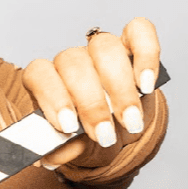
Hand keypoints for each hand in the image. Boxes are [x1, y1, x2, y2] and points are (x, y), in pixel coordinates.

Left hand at [22, 18, 160, 167]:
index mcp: (46, 80)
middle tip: (104, 135)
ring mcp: (100, 49)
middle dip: (92, 104)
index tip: (68, 126)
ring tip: (130, 122)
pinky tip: (146, 84)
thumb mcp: (72, 149)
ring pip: (105, 48)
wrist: (115, 132)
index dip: (53, 97)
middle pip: (74, 64)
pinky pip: (139, 31)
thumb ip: (62, 150)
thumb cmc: (87, 137)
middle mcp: (71, 59)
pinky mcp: (132, 44)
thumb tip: (52, 157)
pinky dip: (145, 56)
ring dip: (120, 89)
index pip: (40, 73)